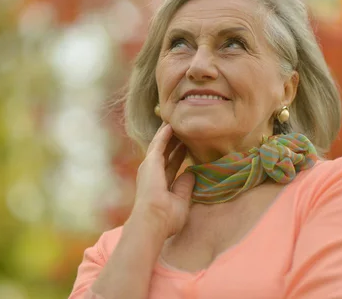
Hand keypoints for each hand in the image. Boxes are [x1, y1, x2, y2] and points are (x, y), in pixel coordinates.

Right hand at [131, 123, 194, 237]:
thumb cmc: (167, 218)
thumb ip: (185, 186)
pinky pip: (158, 144)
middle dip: (173, 142)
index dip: (179, 156)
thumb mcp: (181, 201)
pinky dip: (164, 134)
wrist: (153, 220)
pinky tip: (170, 124)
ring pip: (160, 145)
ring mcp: (150, 167)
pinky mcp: (150, 162)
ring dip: (167, 134)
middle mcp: (153, 174)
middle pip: (165, 153)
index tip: (186, 147)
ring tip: (175, 122)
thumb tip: (192, 173)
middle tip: (181, 130)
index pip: (171, 166)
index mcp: (160, 185)